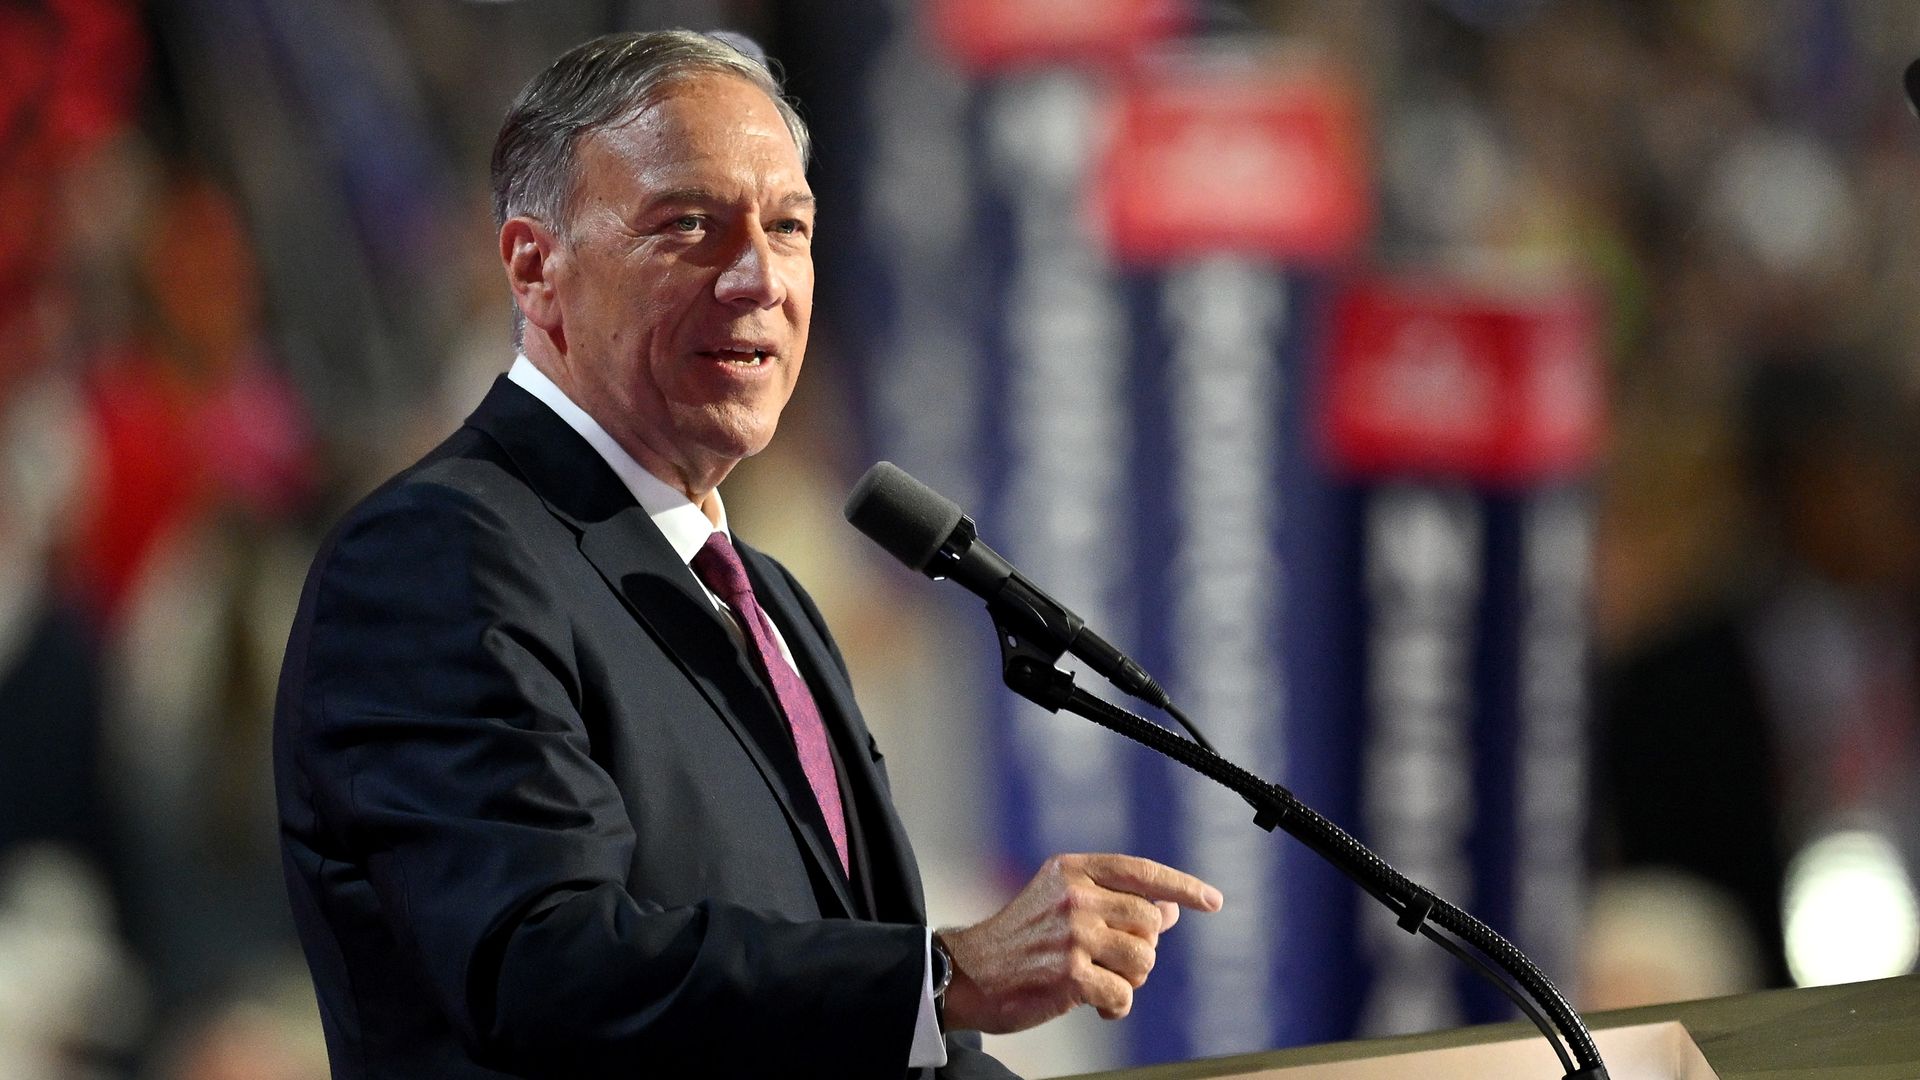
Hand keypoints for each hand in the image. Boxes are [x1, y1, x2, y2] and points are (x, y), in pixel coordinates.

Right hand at [937, 853, 1222, 1033]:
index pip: (1142, 872)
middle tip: (1112, 961)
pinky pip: (1124, 995)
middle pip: (1151, 922)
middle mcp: (1075, 896)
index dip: (1183, 886)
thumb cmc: (1019, 940)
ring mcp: (1074, 935)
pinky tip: (1093, 1006)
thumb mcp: (1061, 902)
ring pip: (1144, 960)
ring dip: (1129, 979)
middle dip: (1141, 948)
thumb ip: (1113, 901)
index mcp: (1073, 869)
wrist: (966, 973)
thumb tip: (1171, 910)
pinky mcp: (1071, 975)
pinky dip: (1115, 1007)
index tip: (1213, 900)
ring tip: (1101, 982)